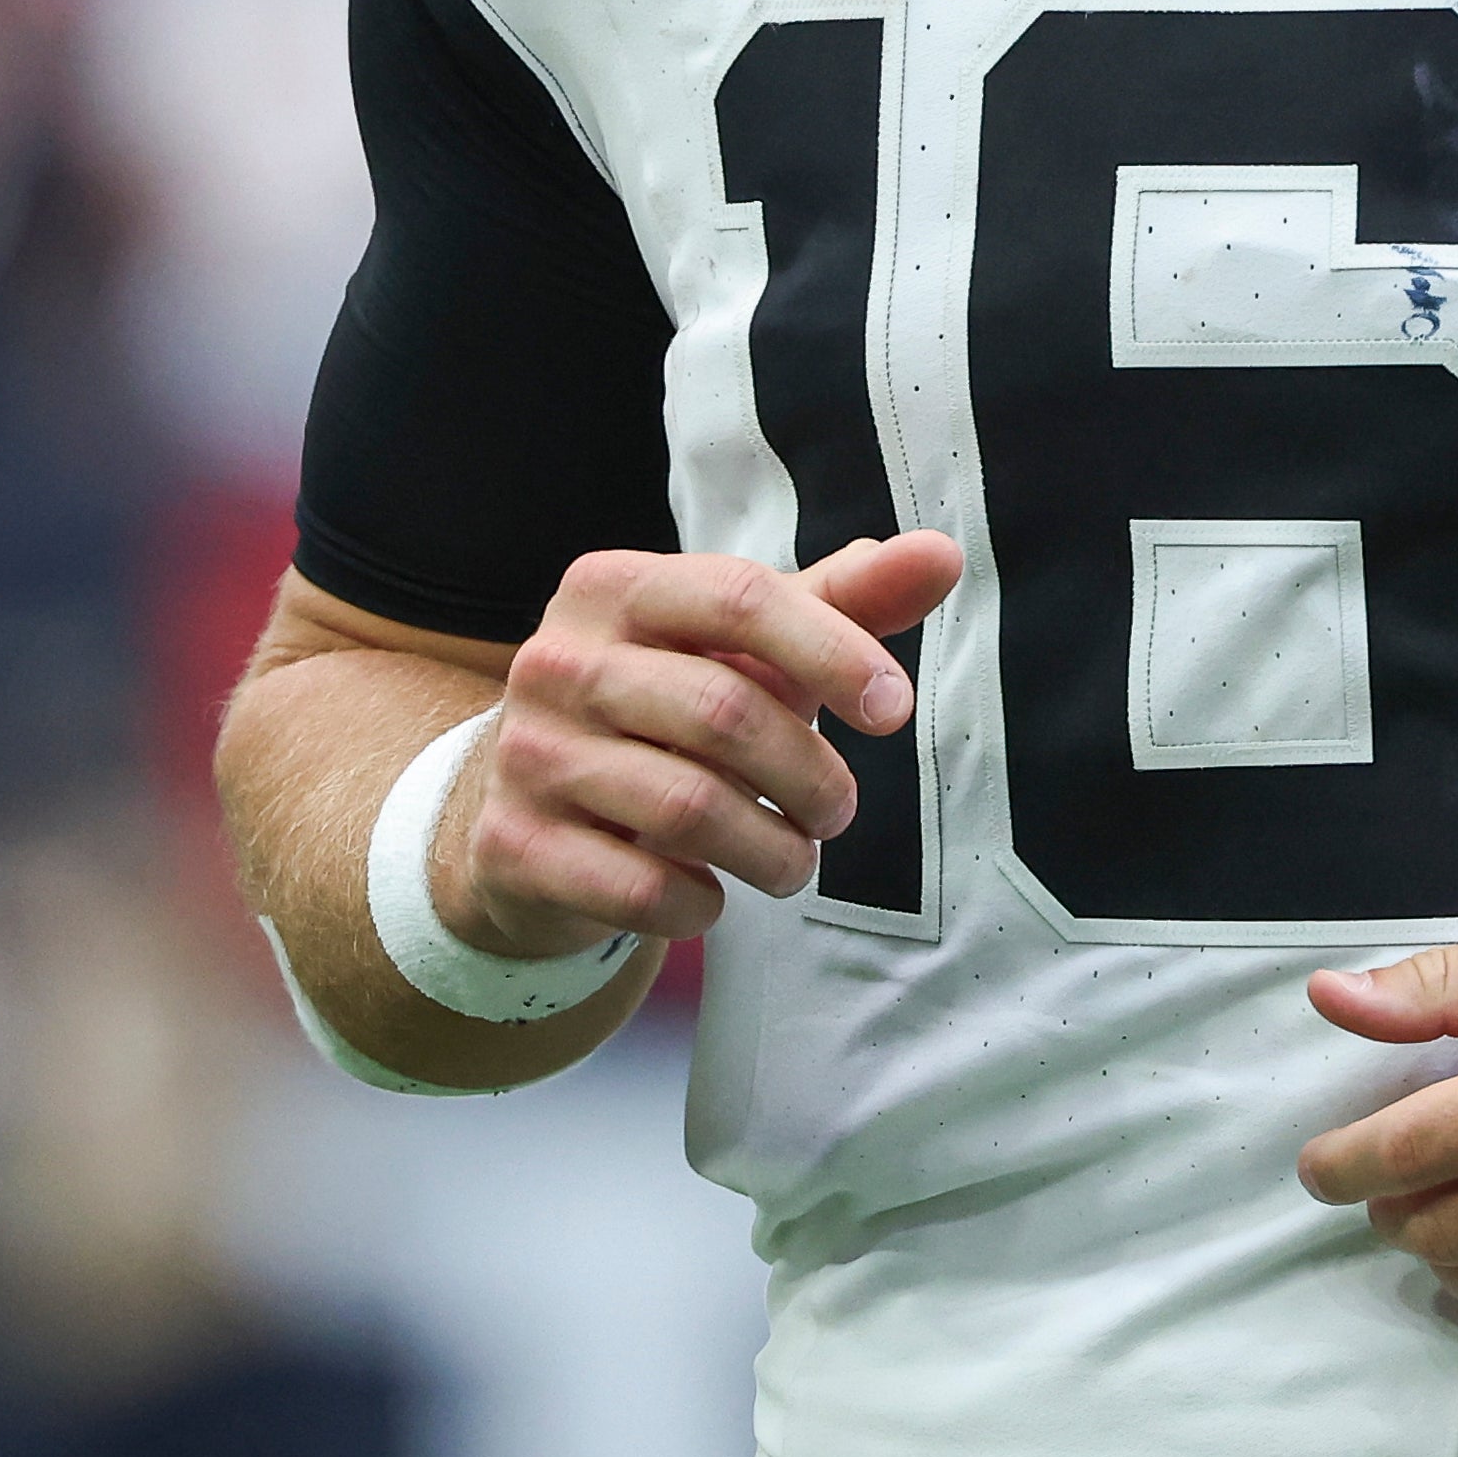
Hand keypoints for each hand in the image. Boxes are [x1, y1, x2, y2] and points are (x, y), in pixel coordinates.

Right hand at [447, 531, 961, 954]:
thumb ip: (843, 601)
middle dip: (811, 773)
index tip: (894, 708)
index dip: (832, 649)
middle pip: (723, 711)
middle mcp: (557, 660)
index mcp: (614, 587)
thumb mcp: (745, 646)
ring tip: (795, 860)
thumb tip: (943, 553)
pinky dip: (701, 903)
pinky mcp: (514, 846)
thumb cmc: (667, 707)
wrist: (526, 803)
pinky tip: (713, 895)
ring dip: (773, 850)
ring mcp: (528, 754)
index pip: (739, 595)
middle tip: (839, 811)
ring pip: (687, 809)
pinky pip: (639, 888)